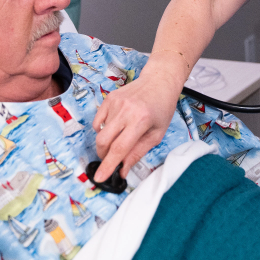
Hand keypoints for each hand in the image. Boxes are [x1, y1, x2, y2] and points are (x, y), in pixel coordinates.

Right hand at [91, 55, 183, 182]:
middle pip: (103, 141)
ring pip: (100, 132)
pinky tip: (115, 127)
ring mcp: (115, 103)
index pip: (119, 148)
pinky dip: (102, 130)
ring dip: (106, 143)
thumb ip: (138, 152)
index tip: (99, 178)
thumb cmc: (162, 108)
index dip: (108, 166)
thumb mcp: (157, 134)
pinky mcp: (109, 98)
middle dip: (104, 156)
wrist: (159, 81)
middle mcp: (125, 110)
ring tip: (120, 138)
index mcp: (140, 121)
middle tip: (111, 160)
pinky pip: (97, 121)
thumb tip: (123, 169)